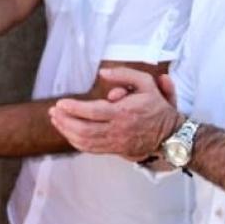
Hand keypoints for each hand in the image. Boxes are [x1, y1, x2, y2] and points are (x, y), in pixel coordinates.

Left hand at [48, 66, 181, 160]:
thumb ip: (124, 75)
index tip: (60, 103)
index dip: (74, 108)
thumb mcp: (146, 83)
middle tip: (53, 111)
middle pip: (84, 129)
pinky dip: (76, 142)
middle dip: (65, 121)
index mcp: (123, 113)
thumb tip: (102, 72)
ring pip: (85, 141)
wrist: (170, 135)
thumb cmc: (157, 107)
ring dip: (67, 131)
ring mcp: (115, 143)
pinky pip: (91, 149)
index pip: (93, 112)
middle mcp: (117, 130)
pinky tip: (68, 133)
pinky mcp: (115, 150)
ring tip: (56, 120)